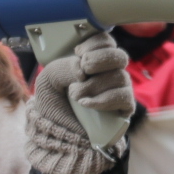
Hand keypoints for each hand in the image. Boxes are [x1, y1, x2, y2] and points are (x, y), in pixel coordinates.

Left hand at [27, 30, 132, 173]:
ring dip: (94, 85)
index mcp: (94, 59)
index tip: (78, 51)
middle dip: (100, 60)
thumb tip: (84, 71)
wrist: (57, 132)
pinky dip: (103, 100)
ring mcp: (119, 89)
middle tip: (83, 69)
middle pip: (119, 56)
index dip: (96, 42)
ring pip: (120, 76)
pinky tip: (86, 104)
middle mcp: (110, 72)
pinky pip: (124, 97)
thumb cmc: (54, 102)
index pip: (106, 41)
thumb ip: (64, 67)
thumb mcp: (49, 79)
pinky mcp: (124, 108)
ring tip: (75, 95)